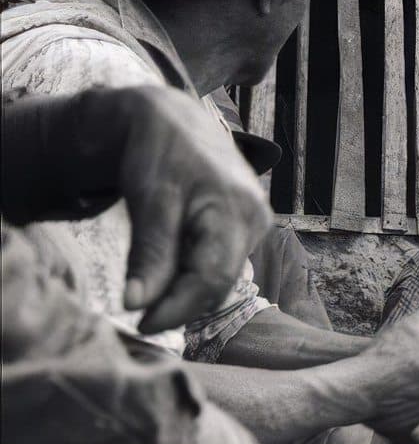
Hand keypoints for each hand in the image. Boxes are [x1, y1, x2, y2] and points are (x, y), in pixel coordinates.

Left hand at [111, 87, 271, 333]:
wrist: (173, 119)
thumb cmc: (159, 154)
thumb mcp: (148, 200)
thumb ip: (149, 254)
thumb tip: (136, 305)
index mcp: (236, 210)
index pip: (212, 279)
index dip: (177, 308)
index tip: (140, 324)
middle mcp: (256, 219)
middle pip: (220, 281)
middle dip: (180, 302)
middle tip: (139, 312)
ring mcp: (256, 221)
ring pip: (221, 274)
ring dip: (186, 288)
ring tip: (150, 284)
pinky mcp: (247, 224)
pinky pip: (222, 260)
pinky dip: (194, 271)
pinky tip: (169, 265)